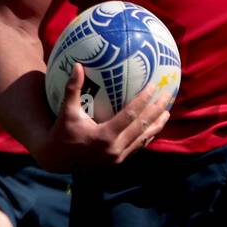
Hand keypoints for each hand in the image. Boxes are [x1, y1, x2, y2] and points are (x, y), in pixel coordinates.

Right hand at [30, 63, 169, 172]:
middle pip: (143, 127)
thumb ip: (72, 89)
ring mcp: (118, 158)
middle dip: (157, 110)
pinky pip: (138, 146)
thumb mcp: (66, 111)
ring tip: (167, 111)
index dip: (144, 101)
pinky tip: (154, 126)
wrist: (57, 160)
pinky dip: (147, 135)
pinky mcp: (118, 161)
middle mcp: (114, 149)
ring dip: (157, 125)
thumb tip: (77, 65)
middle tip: (168, 94)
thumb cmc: (61, 132)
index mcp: (104, 137)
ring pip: (144, 139)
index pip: (130, 116)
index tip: (154, 86)